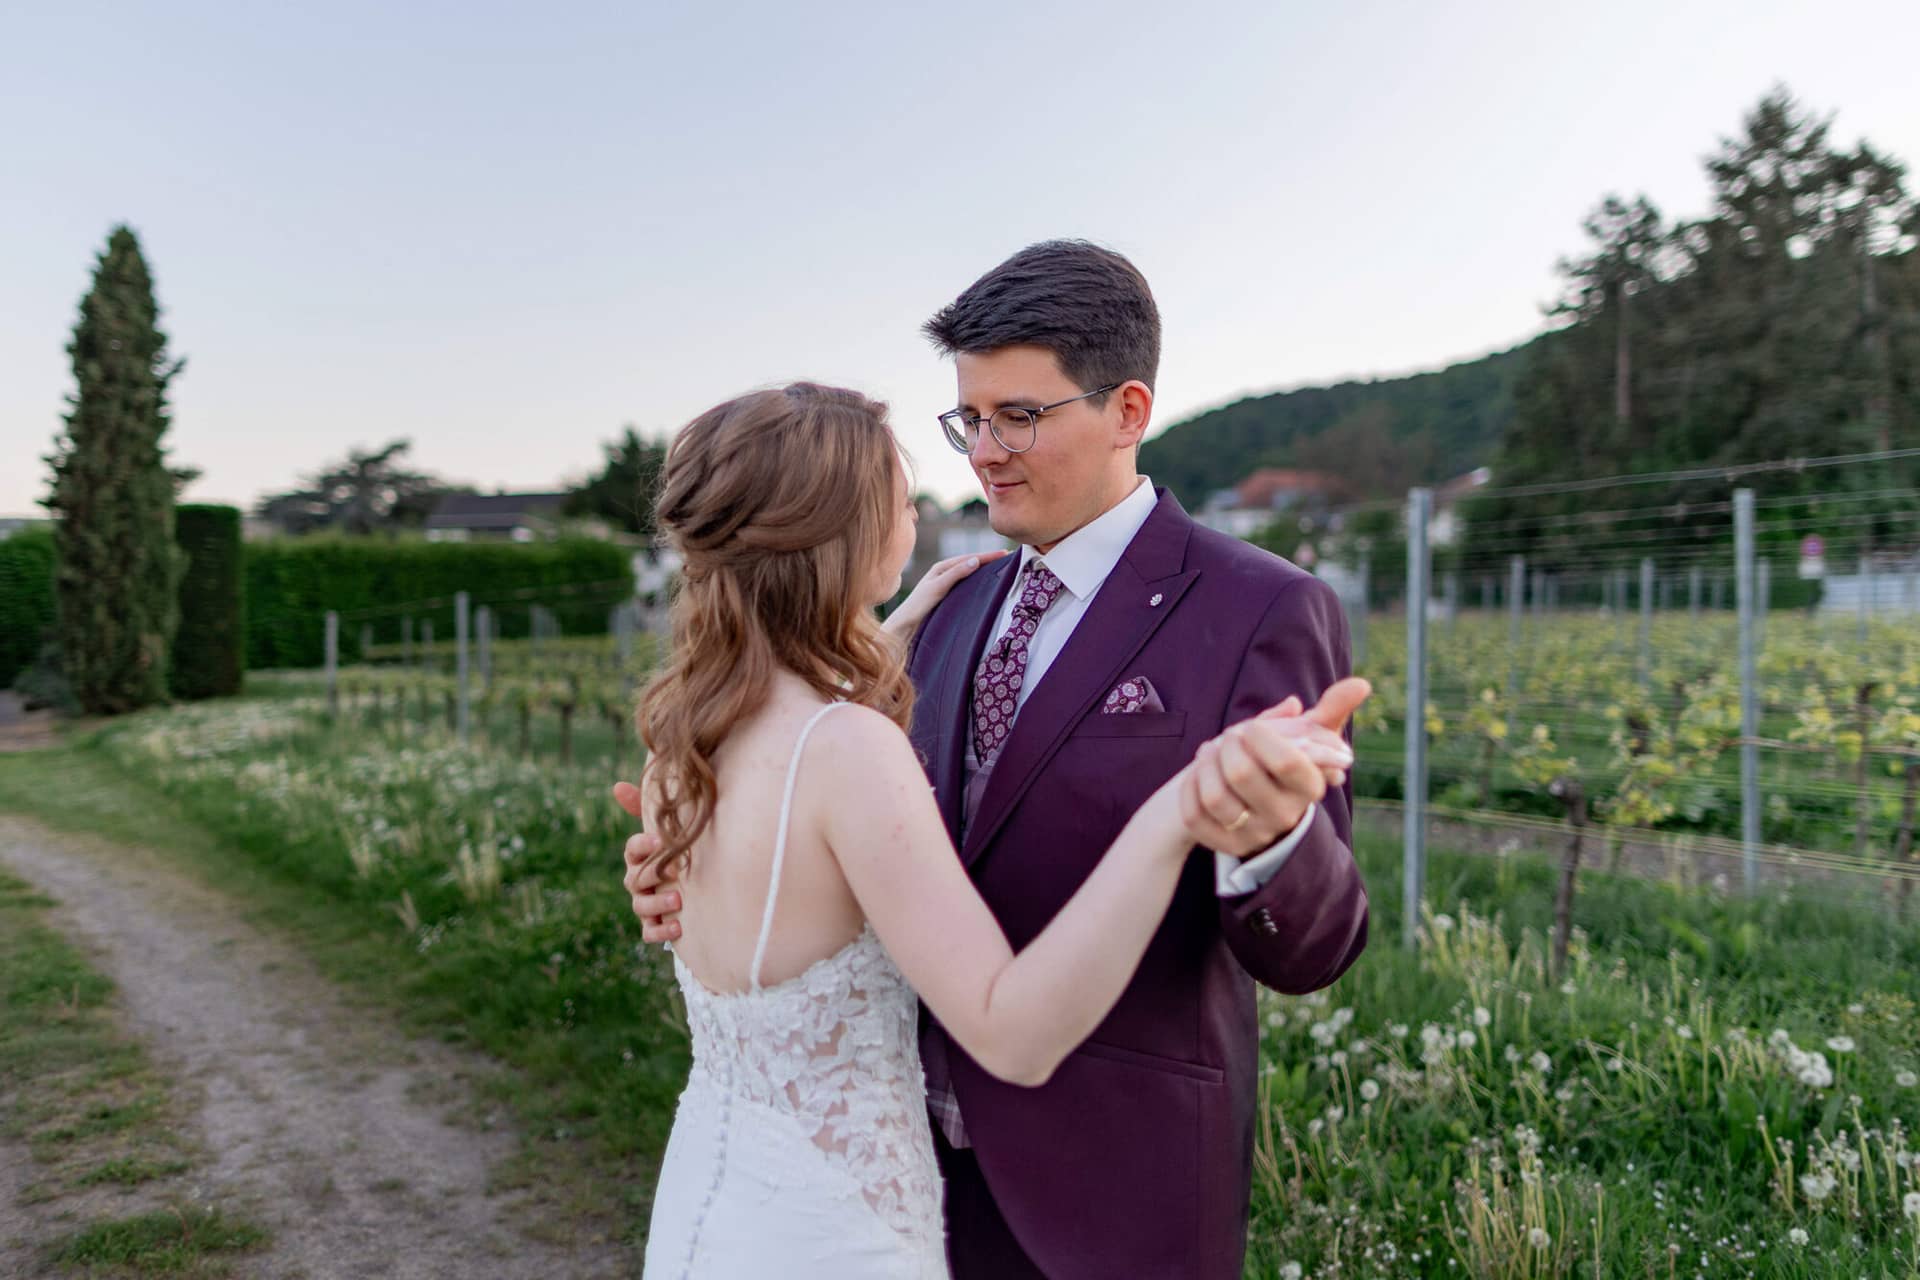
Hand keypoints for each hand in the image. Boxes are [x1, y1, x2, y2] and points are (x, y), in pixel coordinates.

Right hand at [612, 781, 681, 943]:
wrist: (690, 888)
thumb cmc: (674, 853)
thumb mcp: (665, 830)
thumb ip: (645, 809)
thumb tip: (617, 786)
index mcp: (638, 857)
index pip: (632, 849)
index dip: (642, 844)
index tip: (660, 839)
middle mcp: (637, 881)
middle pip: (636, 878)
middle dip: (652, 874)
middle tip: (674, 869)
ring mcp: (644, 904)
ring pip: (640, 907)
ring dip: (658, 905)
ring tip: (679, 900)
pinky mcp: (653, 925)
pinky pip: (649, 933)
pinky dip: (661, 932)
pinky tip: (678, 928)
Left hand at [882, 550, 1010, 641]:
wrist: (905, 624)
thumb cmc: (918, 606)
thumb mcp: (938, 588)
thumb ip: (955, 574)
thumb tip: (975, 560)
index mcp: (941, 567)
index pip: (969, 558)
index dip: (987, 556)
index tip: (1005, 554)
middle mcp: (943, 572)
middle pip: (970, 562)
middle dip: (988, 559)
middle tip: (1008, 558)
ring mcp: (944, 583)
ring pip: (968, 572)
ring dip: (983, 569)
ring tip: (1000, 568)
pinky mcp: (945, 594)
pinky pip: (965, 582)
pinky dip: (976, 580)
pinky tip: (984, 584)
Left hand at [1180, 677, 1371, 856]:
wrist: (1256, 806)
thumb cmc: (1283, 761)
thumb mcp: (1306, 737)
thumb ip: (1331, 711)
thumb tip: (1361, 684)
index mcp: (1309, 788)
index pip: (1287, 761)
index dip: (1262, 735)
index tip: (1250, 726)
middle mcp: (1285, 816)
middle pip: (1242, 773)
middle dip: (1227, 745)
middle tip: (1228, 737)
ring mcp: (1254, 834)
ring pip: (1215, 796)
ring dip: (1205, 765)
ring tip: (1211, 752)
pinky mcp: (1224, 845)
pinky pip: (1194, 815)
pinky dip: (1190, 788)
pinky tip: (1199, 774)